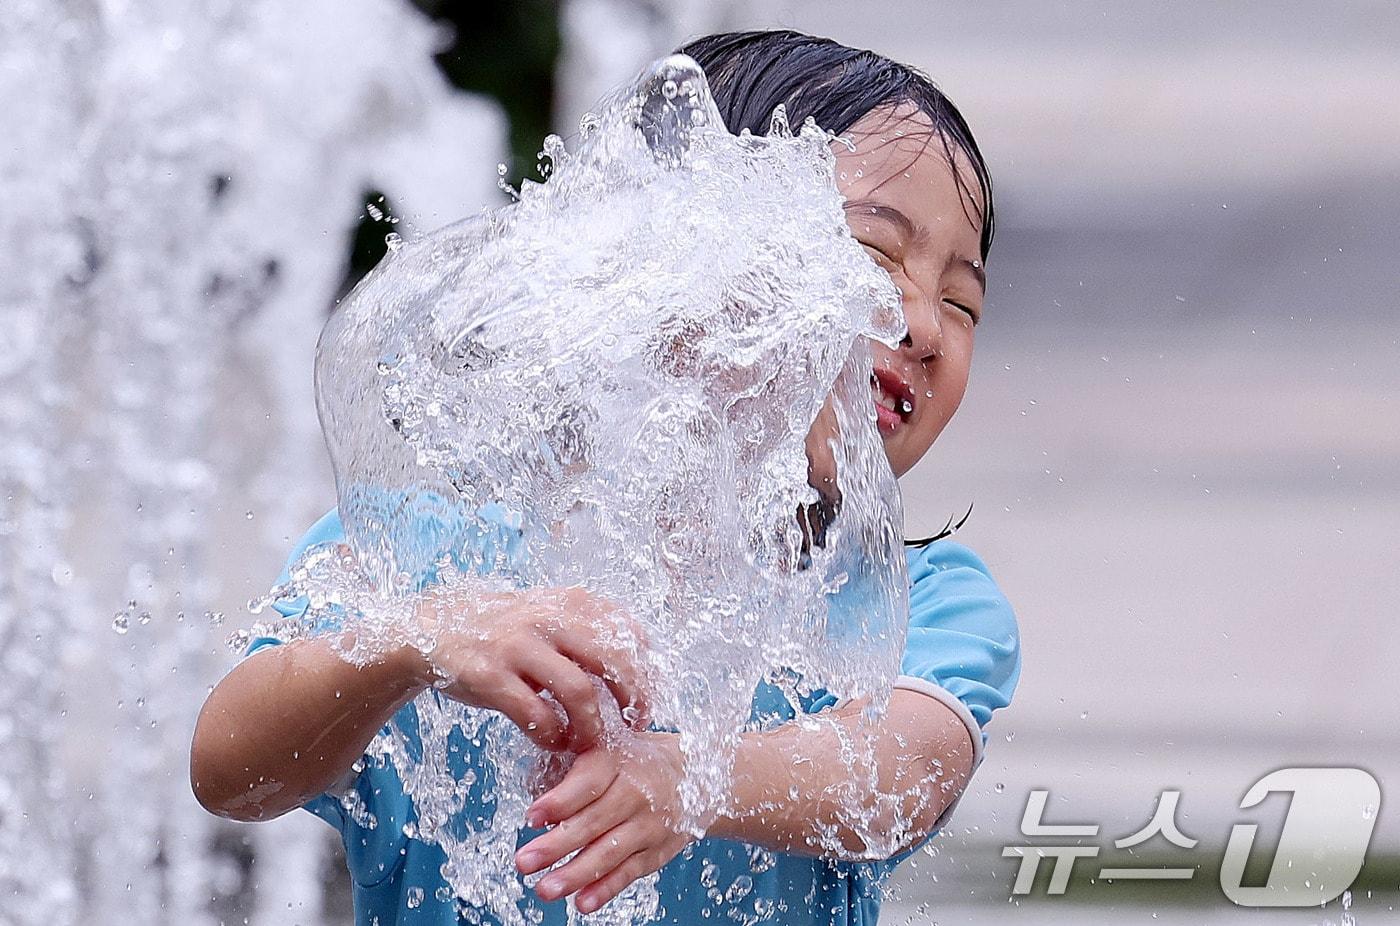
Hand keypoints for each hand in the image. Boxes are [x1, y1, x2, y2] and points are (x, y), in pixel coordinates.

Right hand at [412, 584, 648, 751]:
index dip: (647, 668)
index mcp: (569, 602)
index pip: (628, 632)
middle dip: (634, 696)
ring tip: (590, 743)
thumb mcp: (547, 614)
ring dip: (592, 726)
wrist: (432, 629)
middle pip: (614, 659)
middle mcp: (548, 618)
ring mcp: (518, 646)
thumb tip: (640, 657)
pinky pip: (536, 714)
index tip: (648, 695)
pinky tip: (553, 743)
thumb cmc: (502, 630)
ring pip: (578, 690)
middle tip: (637, 723)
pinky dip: (552, 735)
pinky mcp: (491, 676)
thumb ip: (587, 628)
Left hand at [514, 733, 692, 913]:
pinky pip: (629, 872)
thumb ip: (576, 773)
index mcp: (617, 761)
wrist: (695, 776)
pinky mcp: (655, 851)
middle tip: (524, 861)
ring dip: (576, 873)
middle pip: (594, 822)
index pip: (588, 783)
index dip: (560, 801)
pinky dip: (606, 889)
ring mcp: (648, 825)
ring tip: (545, 888)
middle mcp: (635, 793)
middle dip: (556, 845)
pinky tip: (583, 902)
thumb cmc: (637, 762)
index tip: (532, 816)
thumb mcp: (609, 748)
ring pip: (609, 852)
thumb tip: (539, 808)